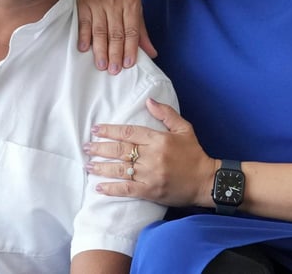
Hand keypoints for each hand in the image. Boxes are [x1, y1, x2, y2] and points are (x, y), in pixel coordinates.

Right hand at [76, 0, 156, 72]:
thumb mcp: (135, 9)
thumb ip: (141, 32)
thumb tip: (152, 54)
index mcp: (131, 3)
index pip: (131, 30)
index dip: (130, 48)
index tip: (128, 64)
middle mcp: (115, 2)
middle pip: (115, 33)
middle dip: (115, 53)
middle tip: (114, 70)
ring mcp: (98, 2)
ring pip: (100, 30)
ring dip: (100, 49)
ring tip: (101, 65)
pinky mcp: (83, 3)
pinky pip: (84, 23)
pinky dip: (84, 36)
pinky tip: (84, 49)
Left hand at [85, 98, 214, 206]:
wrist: (205, 181)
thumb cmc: (194, 154)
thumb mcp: (184, 129)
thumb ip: (166, 114)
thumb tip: (148, 101)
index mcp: (158, 139)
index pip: (129, 132)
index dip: (110, 130)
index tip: (96, 129)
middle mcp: (152, 156)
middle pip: (120, 150)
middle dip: (100, 148)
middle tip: (86, 147)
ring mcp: (150, 175)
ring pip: (120, 169)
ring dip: (101, 167)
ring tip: (88, 164)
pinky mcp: (150, 191)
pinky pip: (126, 189)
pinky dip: (111, 188)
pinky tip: (98, 187)